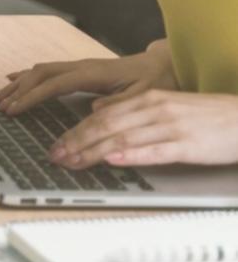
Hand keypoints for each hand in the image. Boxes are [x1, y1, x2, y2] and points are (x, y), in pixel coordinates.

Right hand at [0, 42, 175, 115]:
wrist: (163, 65)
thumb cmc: (155, 80)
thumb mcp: (144, 95)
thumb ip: (118, 103)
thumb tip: (94, 111)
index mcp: (92, 73)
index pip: (53, 84)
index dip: (31, 96)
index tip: (14, 109)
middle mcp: (80, 66)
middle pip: (39, 74)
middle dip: (17, 90)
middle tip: (1, 107)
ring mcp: (78, 67)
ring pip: (39, 71)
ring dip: (18, 83)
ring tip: (0, 97)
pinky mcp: (79, 70)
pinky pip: (46, 71)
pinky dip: (27, 75)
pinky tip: (14, 78)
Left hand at [48, 90, 237, 169]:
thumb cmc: (206, 116)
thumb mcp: (165, 105)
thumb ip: (133, 109)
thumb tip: (98, 113)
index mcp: (148, 99)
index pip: (102, 115)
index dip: (75, 131)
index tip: (57, 144)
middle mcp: (155, 110)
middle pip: (106, 126)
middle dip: (76, 142)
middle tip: (56, 156)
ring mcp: (170, 127)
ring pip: (123, 138)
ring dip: (93, 151)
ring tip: (73, 162)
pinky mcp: (187, 145)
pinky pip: (154, 151)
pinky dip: (131, 155)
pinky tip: (113, 160)